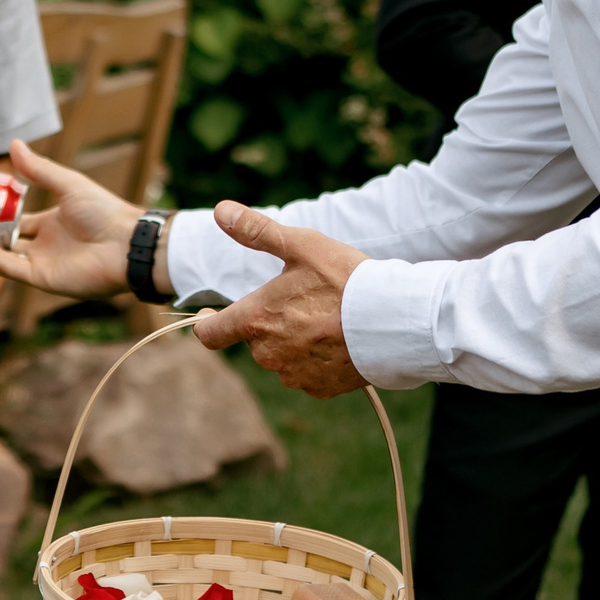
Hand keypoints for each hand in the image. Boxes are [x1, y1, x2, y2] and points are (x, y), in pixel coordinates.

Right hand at [0, 139, 142, 297]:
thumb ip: (40, 170)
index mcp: (51, 224)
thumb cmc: (105, 212)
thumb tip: (13, 145)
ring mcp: (42, 264)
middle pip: (1, 242)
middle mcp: (44, 246)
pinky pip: (10, 268)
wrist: (126, 243)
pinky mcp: (43, 279)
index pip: (15, 222)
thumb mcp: (68, 184)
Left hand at [190, 202, 369, 398]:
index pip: (210, 334)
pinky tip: (337, 340)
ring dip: (293, 341)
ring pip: (281, 357)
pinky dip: (316, 359)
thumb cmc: (345, 279)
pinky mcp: (319, 389)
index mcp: (255, 319)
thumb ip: (256, 231)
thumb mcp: (301, 245)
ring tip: (325, 319)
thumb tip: (221, 211)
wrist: (392, 321)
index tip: (210, 315)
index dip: (207, 324)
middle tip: (301, 301)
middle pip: (254, 339)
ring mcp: (294, 375)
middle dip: (268, 322)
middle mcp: (267, 354)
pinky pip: (307, 373)